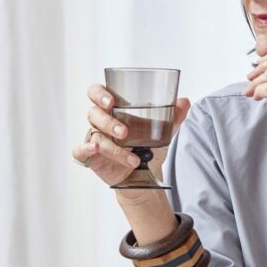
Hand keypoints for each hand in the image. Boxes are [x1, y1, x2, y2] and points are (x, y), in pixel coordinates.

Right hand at [72, 83, 191, 191]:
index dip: (99, 93)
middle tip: (125, 132)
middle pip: (94, 113)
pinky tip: (95, 149)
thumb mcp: (162, 131)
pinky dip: (85, 148)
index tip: (111, 101)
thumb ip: (173, 116)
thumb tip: (185, 101)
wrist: (144, 173)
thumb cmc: (147, 146)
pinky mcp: (90, 156)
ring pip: (95, 135)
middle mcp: (100, 121)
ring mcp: (94, 138)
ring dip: (112, 146)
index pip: (96, 92)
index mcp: (113, 109)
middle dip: (109, 122)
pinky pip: (80, 150)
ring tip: (132, 158)